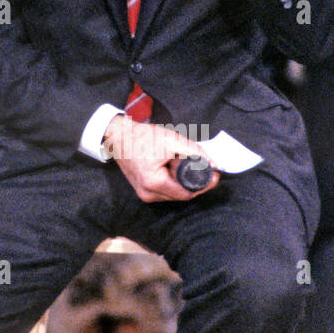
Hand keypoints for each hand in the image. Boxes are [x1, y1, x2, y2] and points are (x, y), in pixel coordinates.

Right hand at [102, 115, 219, 202]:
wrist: (119, 136)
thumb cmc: (142, 137)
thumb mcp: (172, 140)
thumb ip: (195, 152)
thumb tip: (214, 164)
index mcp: (154, 183)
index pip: (187, 193)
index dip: (203, 185)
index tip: (214, 175)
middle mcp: (148, 194)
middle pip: (181, 195)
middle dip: (195, 183)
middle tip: (204, 167)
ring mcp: (144, 194)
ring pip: (174, 194)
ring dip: (183, 183)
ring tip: (183, 164)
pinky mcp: (143, 191)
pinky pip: (165, 191)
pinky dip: (173, 182)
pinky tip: (173, 169)